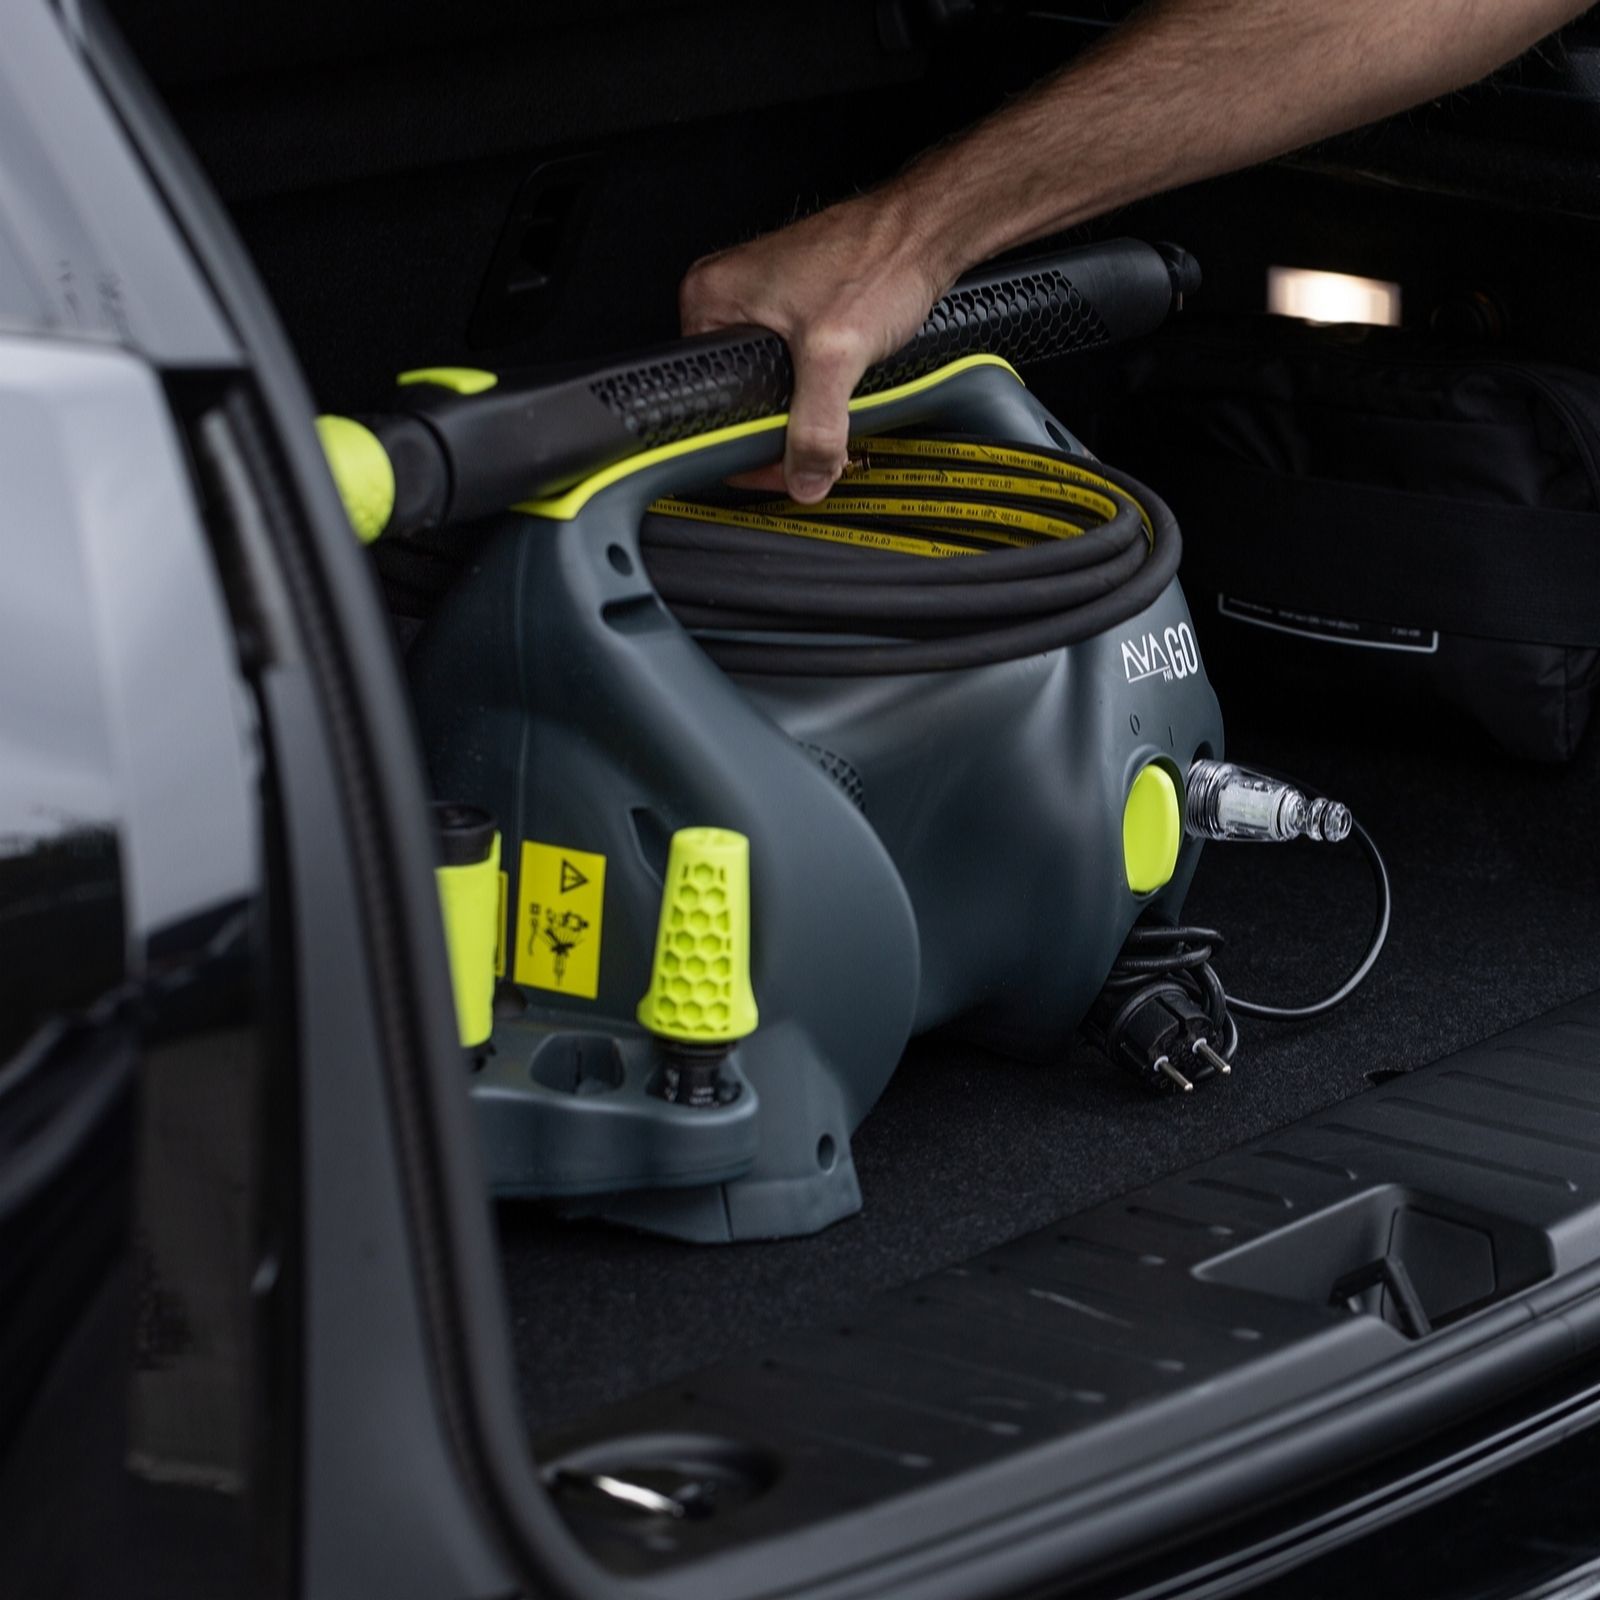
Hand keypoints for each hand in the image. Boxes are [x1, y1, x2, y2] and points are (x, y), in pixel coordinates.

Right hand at [679, 191, 955, 501]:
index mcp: (711, 300)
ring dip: (799, 418)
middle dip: (775, 435)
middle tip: (806, 458)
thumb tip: (804, 479)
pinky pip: (793, 372)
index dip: (739, 443)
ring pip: (770, 389)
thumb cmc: (876, 259)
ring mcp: (762, 304)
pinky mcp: (796, 312)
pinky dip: (815, 394)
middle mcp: (728, 298)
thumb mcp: (836, 355)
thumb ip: (816, 428)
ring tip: (827, 428)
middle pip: (737, 398)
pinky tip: (836, 400)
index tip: (771, 467)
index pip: (706, 396)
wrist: (925, 230)